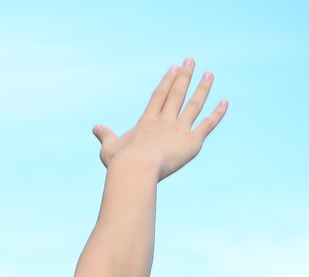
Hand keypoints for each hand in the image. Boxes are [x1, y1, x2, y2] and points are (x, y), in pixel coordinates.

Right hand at [93, 59, 226, 180]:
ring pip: (194, 105)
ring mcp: (179, 130)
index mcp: (146, 122)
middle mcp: (164, 121)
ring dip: (202, 88)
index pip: (159, 96)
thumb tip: (96, 127)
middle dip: (184, 76)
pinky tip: (224, 101)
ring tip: (209, 74)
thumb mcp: (108, 149)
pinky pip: (207, 124)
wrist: (136, 170)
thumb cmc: (120, 163)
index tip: (174, 68)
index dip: (167, 81)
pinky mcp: (191, 142)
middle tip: (191, 61)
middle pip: (177, 94)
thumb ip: (105, 136)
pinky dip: (217, 113)